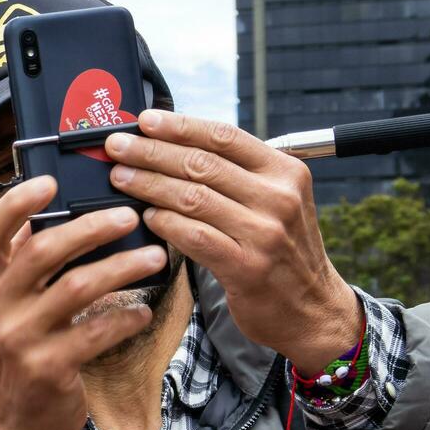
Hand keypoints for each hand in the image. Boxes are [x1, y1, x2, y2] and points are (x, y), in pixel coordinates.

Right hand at [0, 175, 165, 429]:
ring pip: (79, 286)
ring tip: (155, 259)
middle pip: (44, 250)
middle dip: (93, 227)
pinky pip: (99, 331)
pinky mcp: (49, 369)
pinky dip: (127, 317)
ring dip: (124, 267)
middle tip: (130, 217)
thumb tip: (52, 216)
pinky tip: (144, 311)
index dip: (17, 202)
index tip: (52, 182)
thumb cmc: (18, 360)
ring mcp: (18, 341)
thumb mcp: (3, 313)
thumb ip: (19, 270)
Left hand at [105, 110, 361, 374]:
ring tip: (120, 177)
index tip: (145, 121)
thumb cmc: (280, 251)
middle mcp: (278, 197)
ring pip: (192, 197)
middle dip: (151, 151)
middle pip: (202, 163)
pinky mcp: (246, 267)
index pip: (224, 136)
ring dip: (149, 184)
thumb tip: (174, 148)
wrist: (312, 309)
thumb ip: (236, 176)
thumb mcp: (275, 202)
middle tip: (117, 146)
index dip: (179, 126)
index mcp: (285, 171)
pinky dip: (164, 223)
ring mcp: (264, 232)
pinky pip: (193, 236)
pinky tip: (145, 217)